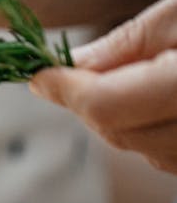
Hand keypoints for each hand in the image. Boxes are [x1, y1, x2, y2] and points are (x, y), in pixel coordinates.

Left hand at [30, 0, 176, 172]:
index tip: (39, 75)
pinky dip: (152, 133)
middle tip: (73, 73)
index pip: (108, 105)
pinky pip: (173, 157)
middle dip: (88, 103)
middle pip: (120, 132)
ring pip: (144, 150)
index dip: (66, 91)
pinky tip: (158, 99)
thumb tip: (66, 67)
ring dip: (119, 119)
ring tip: (131, 77)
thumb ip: (125, 45)